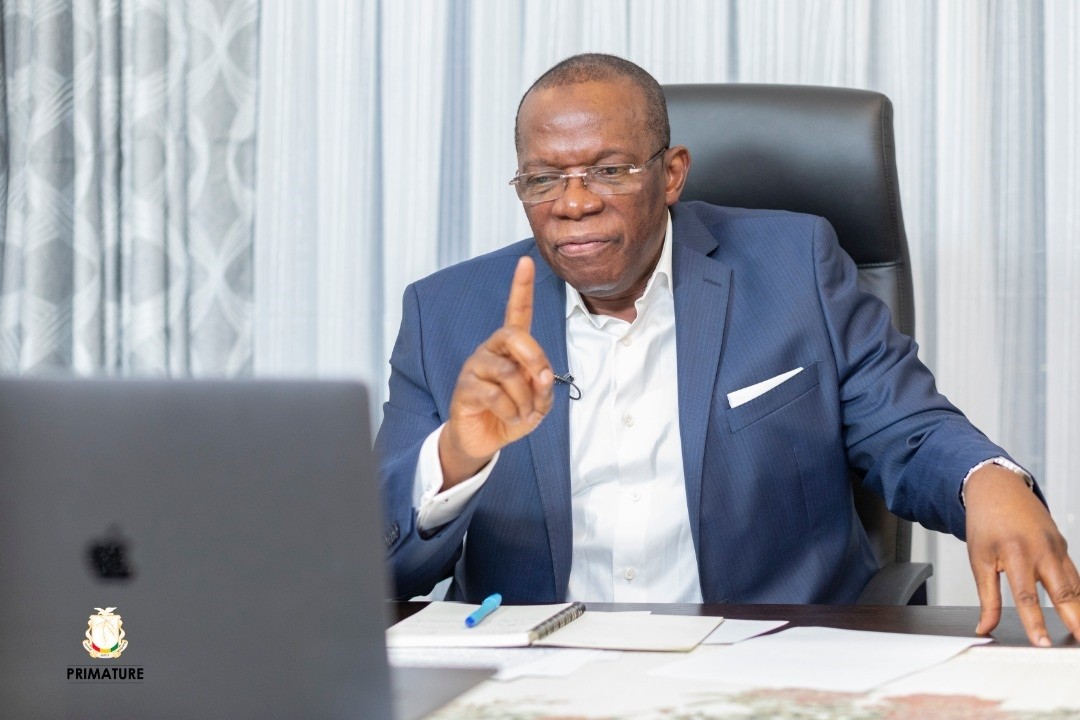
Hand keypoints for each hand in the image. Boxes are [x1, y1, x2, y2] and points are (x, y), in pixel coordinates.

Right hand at [438, 256, 553, 487]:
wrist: (483, 441)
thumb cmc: (512, 415)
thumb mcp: (538, 403)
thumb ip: (544, 388)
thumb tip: (540, 376)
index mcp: (511, 348)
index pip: (517, 312)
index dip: (521, 287)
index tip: (526, 261)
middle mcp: (490, 350)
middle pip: (514, 335)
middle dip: (535, 358)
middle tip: (542, 382)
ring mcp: (475, 367)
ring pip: (508, 372)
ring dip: (525, 399)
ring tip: (523, 413)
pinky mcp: (465, 388)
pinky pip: (496, 395)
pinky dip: (511, 412)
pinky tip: (509, 419)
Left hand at [965, 464, 1079, 645]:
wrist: (997, 489)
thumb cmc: (985, 523)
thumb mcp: (978, 559)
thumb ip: (986, 597)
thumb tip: (984, 627)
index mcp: (1015, 553)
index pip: (1027, 596)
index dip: (1036, 623)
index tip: (1042, 643)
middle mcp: (1041, 550)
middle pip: (1064, 592)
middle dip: (1076, 620)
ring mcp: (1056, 547)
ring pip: (1075, 585)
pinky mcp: (1063, 546)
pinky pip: (1074, 575)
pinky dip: (1079, 594)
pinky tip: (1079, 612)